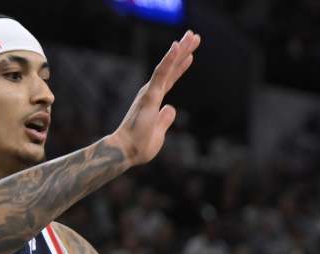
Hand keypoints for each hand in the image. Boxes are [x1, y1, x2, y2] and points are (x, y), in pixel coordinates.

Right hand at [111, 30, 201, 165]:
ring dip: (180, 50)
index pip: (171, 79)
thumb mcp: (159, 132)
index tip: (190, 53)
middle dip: (183, 51)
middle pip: (171, 68)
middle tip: (194, 35)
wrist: (125, 152)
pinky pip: (161, 74)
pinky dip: (169, 60)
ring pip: (168, 66)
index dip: (180, 65)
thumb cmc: (139, 146)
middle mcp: (152, 92)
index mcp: (155, 100)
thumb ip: (165, 119)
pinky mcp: (150, 96)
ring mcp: (151, 92)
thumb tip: (171, 109)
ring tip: (191, 35)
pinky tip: (177, 46)